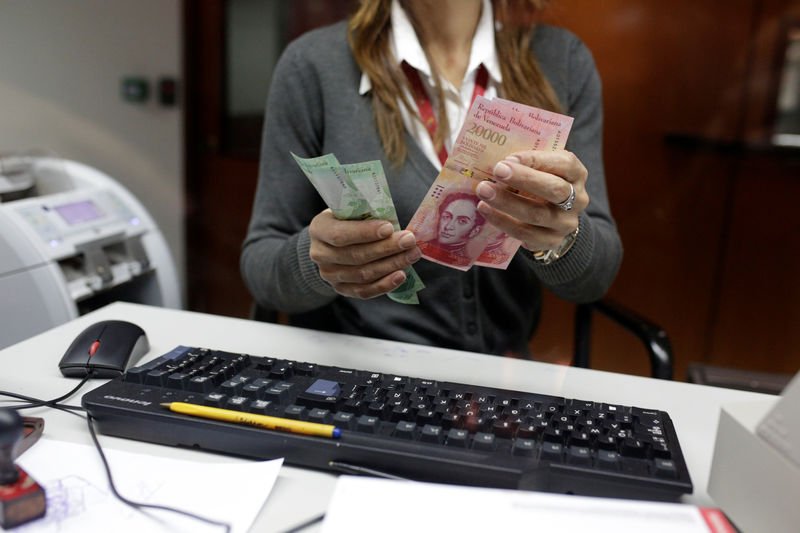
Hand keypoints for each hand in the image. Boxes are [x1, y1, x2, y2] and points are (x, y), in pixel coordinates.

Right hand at [308, 209, 420, 298]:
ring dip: (391, 265)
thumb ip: (365, 215)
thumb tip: (396, 223)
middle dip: (386, 248)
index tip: (389, 227)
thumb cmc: (347, 220)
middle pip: (356, 256)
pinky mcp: (341, 289)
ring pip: (363, 274)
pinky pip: (364, 291)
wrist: (332, 243)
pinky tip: (401, 275)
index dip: (366, 233)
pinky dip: (385, 284)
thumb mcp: (349, 211)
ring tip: (412, 254)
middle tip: (409, 240)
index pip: (341, 234)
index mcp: (319, 229)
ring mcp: (329, 274)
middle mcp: (320, 254)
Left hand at [474, 150, 588, 251]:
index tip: (510, 157)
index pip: (564, 164)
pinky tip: (485, 209)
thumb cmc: (541, 183)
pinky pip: (525, 233)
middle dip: (523, 179)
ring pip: (537, 214)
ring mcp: (565, 223)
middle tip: (497, 170)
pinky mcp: (551, 241)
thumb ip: (527, 162)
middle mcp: (577, 200)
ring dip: (507, 202)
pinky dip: (502, 221)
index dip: (537, 160)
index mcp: (577, 175)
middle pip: (554, 189)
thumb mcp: (542, 169)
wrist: (554, 217)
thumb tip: (497, 157)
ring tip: (483, 190)